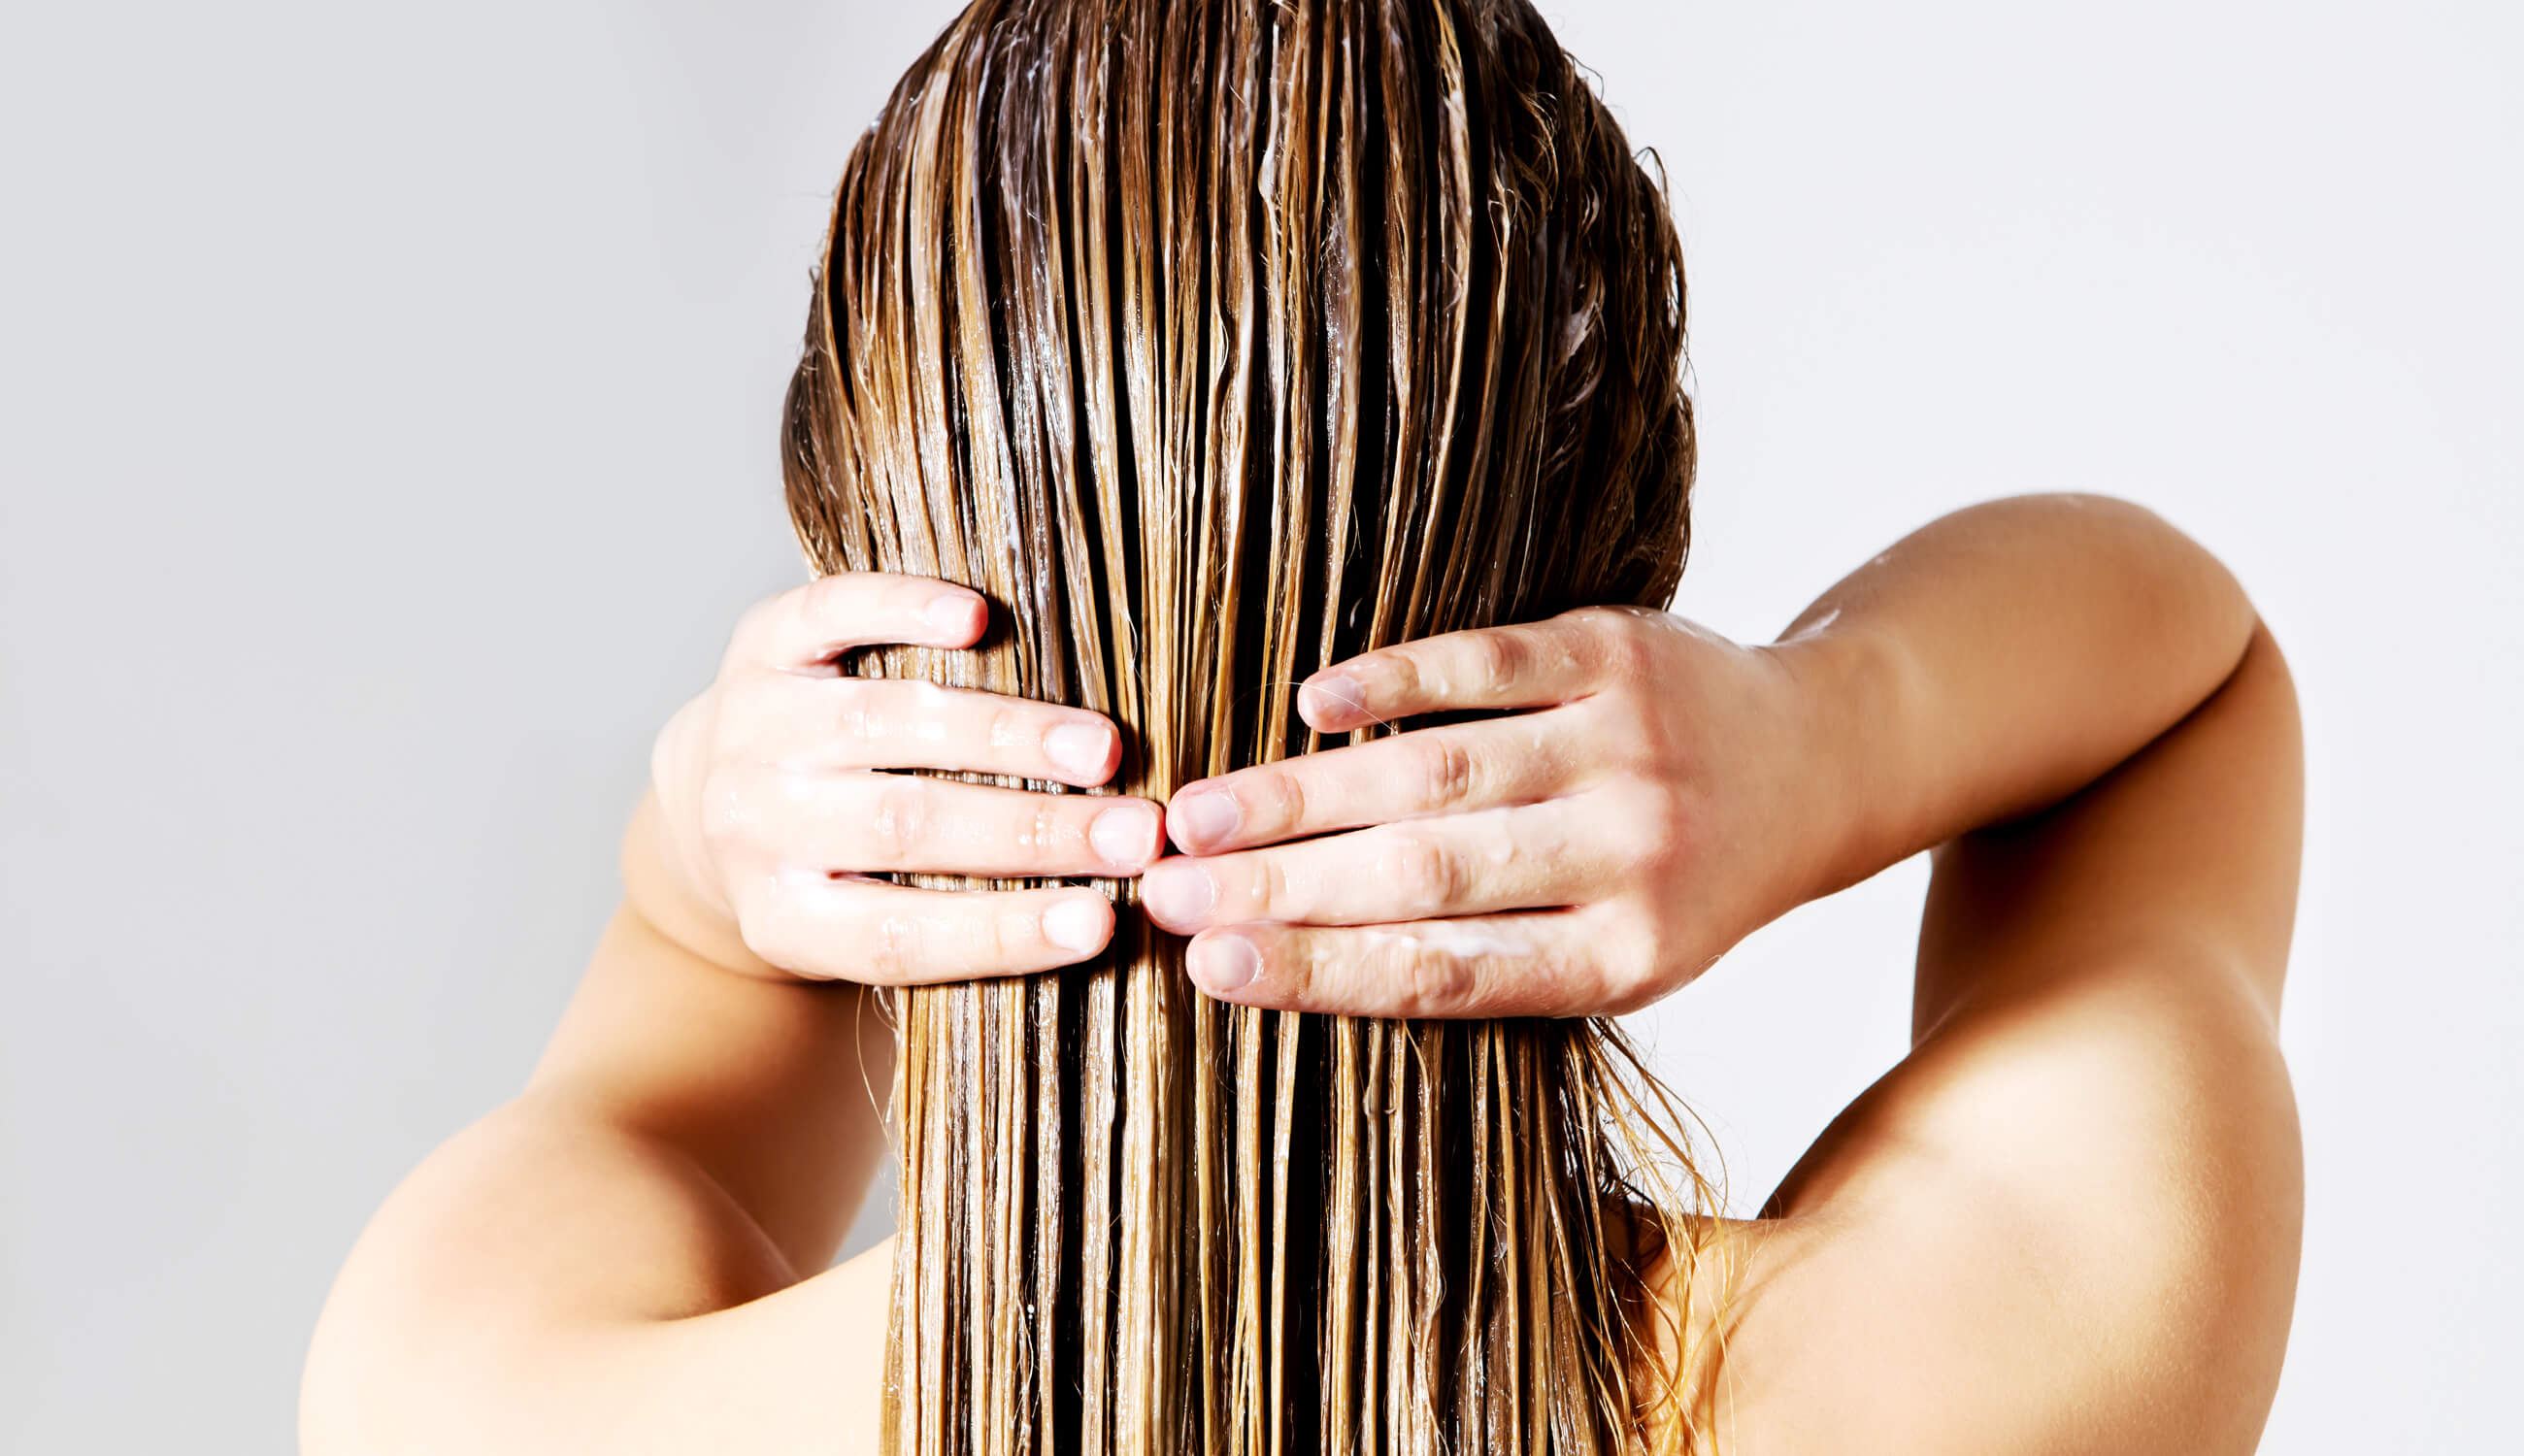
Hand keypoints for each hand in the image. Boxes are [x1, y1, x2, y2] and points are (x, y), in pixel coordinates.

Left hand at [646, 572, 1166, 982]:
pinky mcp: (761, 641)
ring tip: (1101, 750)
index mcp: (782, 918)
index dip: (1002, 934)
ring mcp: (753, 725)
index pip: (897, 937)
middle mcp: (753, 824)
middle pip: (903, 826)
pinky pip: (830, 615)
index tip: (1102, 923)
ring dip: (1006, 737)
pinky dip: (904, 611)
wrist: (707, 793)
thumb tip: (1100, 922)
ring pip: (886, 723)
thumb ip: (954, 925)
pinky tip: (979, 618)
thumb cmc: (829, 873)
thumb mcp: (861, 925)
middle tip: (1135, 834)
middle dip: (1033, 832)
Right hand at [1140, 606, 1834, 1016]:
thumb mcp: (1616, 954)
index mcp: (1623, 959)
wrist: (1817, 763)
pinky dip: (1393, 681)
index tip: (1209, 970)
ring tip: (1195, 814)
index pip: (1446, 975)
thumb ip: (1487, 961)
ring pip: (1438, 773)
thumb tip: (1290, 967)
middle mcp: (1630, 856)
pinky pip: (1489, 664)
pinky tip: (1310, 705)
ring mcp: (1625, 747)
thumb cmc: (1680, 880)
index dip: (1320, 973)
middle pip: (1424, 876)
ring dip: (1303, 794)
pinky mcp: (1616, 653)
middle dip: (1278, 887)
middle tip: (1159, 890)